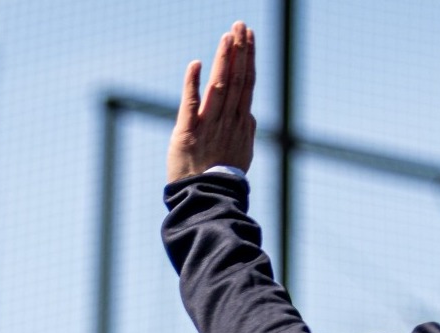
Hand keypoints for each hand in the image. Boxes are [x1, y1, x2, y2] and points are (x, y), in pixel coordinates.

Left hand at [167, 21, 256, 182]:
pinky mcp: (187, 133)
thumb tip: (251, 114)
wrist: (206, 200)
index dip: (248, 57)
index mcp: (241, 123)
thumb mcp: (242, 155)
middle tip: (240, 25)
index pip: (247, 83)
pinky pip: (190, 104)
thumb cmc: (222, 178)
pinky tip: (195, 64)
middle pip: (237, 79)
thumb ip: (247, 131)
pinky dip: (192, 83)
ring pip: (219, 86)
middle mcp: (227, 120)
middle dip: (239, 50)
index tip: (248, 36)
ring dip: (223, 60)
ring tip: (227, 36)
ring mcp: (208, 126)